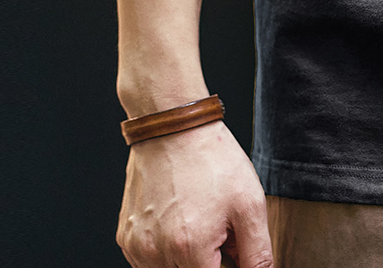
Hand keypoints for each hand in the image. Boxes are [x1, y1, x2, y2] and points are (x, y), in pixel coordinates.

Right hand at [117, 120, 273, 267]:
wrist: (174, 127)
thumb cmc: (214, 161)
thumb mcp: (250, 204)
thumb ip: (257, 254)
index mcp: (189, 249)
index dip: (228, 265)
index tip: (231, 247)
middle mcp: (156, 254)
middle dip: (209, 262)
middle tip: (220, 231)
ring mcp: (136, 247)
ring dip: (186, 259)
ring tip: (200, 222)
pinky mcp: (125, 237)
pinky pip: (148, 260)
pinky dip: (166, 250)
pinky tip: (179, 219)